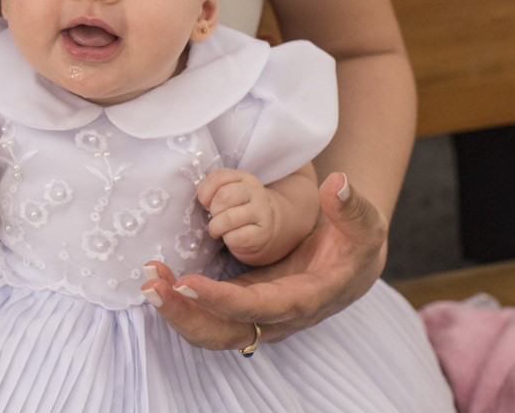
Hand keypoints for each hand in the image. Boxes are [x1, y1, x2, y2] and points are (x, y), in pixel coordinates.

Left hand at [141, 172, 385, 350]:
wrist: (355, 267)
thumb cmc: (358, 245)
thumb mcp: (366, 225)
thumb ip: (352, 207)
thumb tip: (336, 183)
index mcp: (303, 300)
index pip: (256, 308)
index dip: (220, 299)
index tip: (186, 281)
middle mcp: (276, 317)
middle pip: (223, 332)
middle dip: (184, 315)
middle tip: (151, 286)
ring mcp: (257, 314)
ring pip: (211, 329)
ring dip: (177, 311)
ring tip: (148, 280)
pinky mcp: (244, 304)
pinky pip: (208, 314)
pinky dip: (182, 302)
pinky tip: (159, 277)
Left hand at [197, 168, 275, 261]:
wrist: (263, 226)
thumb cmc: (238, 207)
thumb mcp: (227, 191)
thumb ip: (213, 189)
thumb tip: (204, 199)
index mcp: (243, 177)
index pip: (219, 177)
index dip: (205, 191)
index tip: (205, 202)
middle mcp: (255, 191)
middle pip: (225, 196)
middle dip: (213, 209)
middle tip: (214, 215)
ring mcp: (261, 212)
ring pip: (229, 218)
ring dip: (216, 226)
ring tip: (217, 229)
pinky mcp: (263, 232)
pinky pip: (237, 237)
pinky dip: (228, 239)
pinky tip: (230, 237)